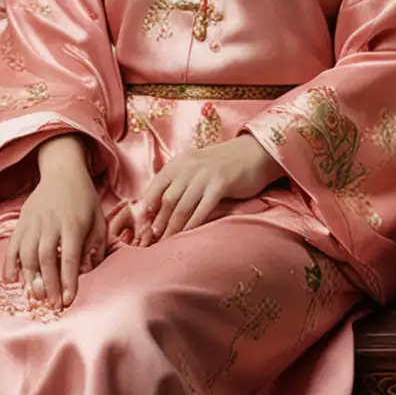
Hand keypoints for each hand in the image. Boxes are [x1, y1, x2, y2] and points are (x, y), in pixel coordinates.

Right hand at [3, 136, 106, 309]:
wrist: (62, 171)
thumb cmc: (84, 199)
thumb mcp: (98, 219)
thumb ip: (94, 245)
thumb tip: (86, 271)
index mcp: (73, 224)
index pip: (69, 257)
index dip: (68, 281)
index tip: (68, 300)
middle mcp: (51, 223)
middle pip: (46, 258)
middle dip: (49, 285)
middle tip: (53, 305)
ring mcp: (33, 222)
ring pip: (27, 254)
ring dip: (30, 278)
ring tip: (36, 297)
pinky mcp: (21, 221)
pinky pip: (12, 245)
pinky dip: (9, 264)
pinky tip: (11, 281)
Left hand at [133, 135, 282, 242]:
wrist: (254, 153)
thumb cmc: (224, 164)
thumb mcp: (197, 167)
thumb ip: (180, 181)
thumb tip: (161, 206)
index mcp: (179, 163)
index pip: (156, 187)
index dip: (146, 208)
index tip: (141, 225)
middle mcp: (189, 167)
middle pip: (167, 200)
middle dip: (157, 222)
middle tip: (150, 240)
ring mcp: (204, 175)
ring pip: (182, 206)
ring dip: (172, 227)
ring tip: (165, 242)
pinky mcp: (221, 184)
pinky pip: (202, 209)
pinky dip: (192, 224)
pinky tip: (187, 236)